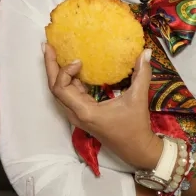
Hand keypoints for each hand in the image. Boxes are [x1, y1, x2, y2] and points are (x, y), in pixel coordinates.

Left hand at [43, 43, 161, 169]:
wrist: (136, 150)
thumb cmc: (135, 127)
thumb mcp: (138, 99)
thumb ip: (142, 74)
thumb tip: (146, 52)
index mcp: (84, 111)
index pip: (61, 89)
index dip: (64, 72)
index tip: (79, 60)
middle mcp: (76, 113)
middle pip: (55, 88)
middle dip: (51, 66)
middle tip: (48, 45)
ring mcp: (77, 114)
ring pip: (60, 91)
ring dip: (57, 72)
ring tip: (55, 52)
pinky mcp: (82, 113)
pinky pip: (69, 94)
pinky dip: (68, 79)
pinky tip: (72, 66)